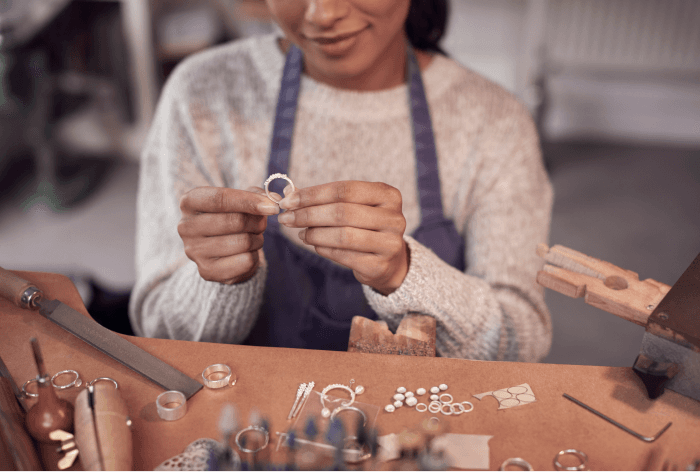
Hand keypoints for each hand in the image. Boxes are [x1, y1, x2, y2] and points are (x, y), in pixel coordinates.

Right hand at [178, 186, 279, 283]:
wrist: (220, 250)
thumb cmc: (229, 217)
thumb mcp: (240, 200)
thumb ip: (256, 195)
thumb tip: (272, 200)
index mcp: (189, 202)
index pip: (220, 199)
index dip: (248, 201)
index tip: (271, 206)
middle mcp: (186, 227)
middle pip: (234, 221)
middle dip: (256, 222)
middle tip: (262, 223)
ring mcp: (194, 251)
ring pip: (242, 242)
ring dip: (257, 239)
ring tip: (254, 237)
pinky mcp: (206, 271)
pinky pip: (244, 261)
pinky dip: (254, 256)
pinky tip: (247, 253)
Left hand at [277, 181, 408, 294]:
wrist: (389, 261)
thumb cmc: (365, 227)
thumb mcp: (352, 207)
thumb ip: (324, 199)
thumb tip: (289, 193)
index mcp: (388, 195)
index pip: (344, 190)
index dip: (313, 194)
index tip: (288, 201)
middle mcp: (394, 218)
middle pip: (342, 212)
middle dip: (308, 215)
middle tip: (286, 219)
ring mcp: (390, 244)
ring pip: (342, 236)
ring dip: (314, 234)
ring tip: (301, 233)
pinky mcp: (380, 266)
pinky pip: (344, 256)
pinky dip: (324, 249)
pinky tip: (314, 245)